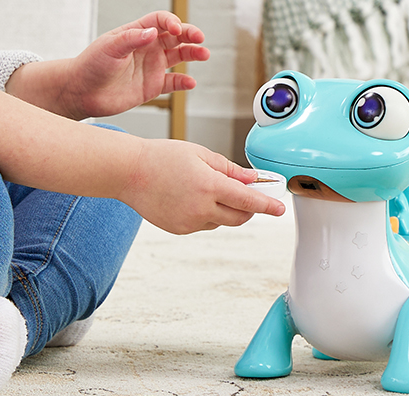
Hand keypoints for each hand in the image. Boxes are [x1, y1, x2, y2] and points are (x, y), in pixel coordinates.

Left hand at [59, 11, 209, 118]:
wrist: (82, 92)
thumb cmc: (91, 65)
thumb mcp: (109, 48)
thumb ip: (131, 39)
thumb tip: (152, 32)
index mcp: (136, 33)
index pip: (160, 21)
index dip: (171, 22)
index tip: (176, 29)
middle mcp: (147, 48)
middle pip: (175, 36)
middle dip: (189, 35)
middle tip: (199, 38)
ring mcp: (151, 67)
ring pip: (179, 56)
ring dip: (192, 54)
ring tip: (204, 54)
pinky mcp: (152, 87)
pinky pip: (173, 83)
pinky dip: (183, 82)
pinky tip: (190, 82)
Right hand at [118, 139, 285, 234]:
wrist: (129, 172)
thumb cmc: (162, 157)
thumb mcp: (200, 154)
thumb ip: (229, 168)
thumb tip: (250, 179)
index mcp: (209, 186)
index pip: (248, 201)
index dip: (267, 205)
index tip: (279, 208)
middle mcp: (201, 209)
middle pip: (239, 217)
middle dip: (249, 208)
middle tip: (249, 194)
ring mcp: (189, 222)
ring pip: (221, 221)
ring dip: (226, 210)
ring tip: (208, 188)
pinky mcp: (179, 229)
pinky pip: (204, 225)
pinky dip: (207, 214)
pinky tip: (191, 197)